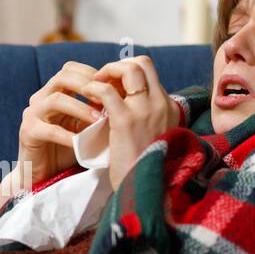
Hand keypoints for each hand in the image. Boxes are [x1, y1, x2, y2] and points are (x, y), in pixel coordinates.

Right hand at [15, 61, 103, 188]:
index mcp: (53, 91)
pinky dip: (67, 135)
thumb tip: (123, 98)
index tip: (110, 86)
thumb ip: (95, 110)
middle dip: (87, 86)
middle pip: (62, 77)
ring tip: (98, 120)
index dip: (90, 73)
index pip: (70, 69)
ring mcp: (32, 114)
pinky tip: (81, 142)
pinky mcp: (27, 133)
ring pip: (55, 100)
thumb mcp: (83, 125)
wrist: (42, 174)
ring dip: (80, 108)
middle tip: (106, 99)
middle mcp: (40, 98)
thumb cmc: (67, 149)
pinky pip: (48, 129)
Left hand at [82, 56, 180, 190]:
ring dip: (106, 71)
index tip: (112, 85)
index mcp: (169, 108)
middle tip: (101, 79)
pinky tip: (85, 95)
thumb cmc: (144, 168)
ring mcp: (145, 110)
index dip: (128, 73)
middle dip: (118, 65)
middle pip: (142, 63)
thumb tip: (122, 105)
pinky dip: (93, 87)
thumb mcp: (153, 137)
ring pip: (128, 69)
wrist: (146, 190)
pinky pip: (107, 90)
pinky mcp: (126, 120)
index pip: (150, 74)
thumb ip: (144, 119)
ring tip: (92, 84)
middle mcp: (161, 104)